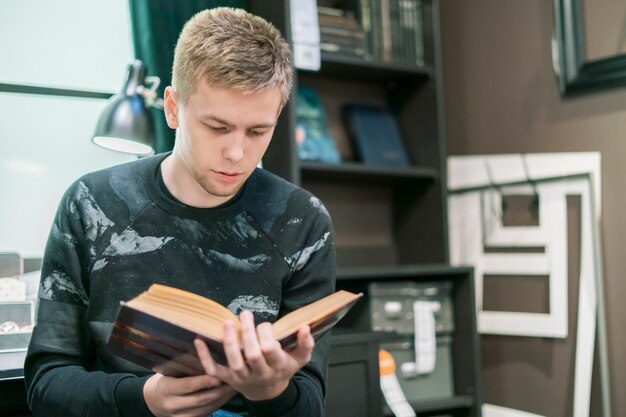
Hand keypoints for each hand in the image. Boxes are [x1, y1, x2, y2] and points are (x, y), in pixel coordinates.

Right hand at [143, 373, 235, 416]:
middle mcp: (173, 404)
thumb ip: (186, 366)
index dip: (205, 381)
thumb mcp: (170, 371)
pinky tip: (227, 395)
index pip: (189, 385)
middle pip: (201, 399)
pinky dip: (218, 404)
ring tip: (235, 386)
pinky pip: (206, 413)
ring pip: (206, 408)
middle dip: (220, 390)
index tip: (220, 376)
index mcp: (167, 388)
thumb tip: (207, 355)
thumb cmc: (166, 379)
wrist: (153, 400)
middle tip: (235, 379)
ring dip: (223, 398)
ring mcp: (180, 416)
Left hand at [194, 310, 314, 400]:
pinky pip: (214, 370)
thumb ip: (305, 343)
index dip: (266, 334)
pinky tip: (199, 340)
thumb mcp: (299, 358)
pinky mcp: (228, 379)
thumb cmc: (283, 368)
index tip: (265, 324)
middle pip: (253, 354)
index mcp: (277, 366)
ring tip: (227, 322)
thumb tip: (305, 327)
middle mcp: (259, 373)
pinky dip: (205, 357)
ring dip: (229, 342)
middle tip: (246, 314)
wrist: (268, 391)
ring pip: (235, 361)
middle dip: (248, 333)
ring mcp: (242, 377)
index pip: (270, 349)